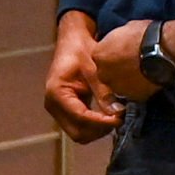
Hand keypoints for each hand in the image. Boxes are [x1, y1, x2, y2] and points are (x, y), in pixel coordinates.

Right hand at [43, 16, 119, 141]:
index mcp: (57, 93)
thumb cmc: (82, 50)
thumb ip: (104, 91)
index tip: (120, 118)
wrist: (73, 42)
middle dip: (100, 129)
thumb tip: (117, 113)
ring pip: (79, 133)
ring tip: (116, 116)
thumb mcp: (95, 68)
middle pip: (78, 132)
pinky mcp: (66, 110)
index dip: (102, 122)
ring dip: (98, 129)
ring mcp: (58, 109)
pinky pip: (81, 126)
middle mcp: (53, 105)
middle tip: (120, 118)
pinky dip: (96, 125)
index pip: (80, 117)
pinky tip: (110, 114)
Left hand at [89, 19, 161, 103]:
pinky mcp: (133, 96)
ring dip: (128, 81)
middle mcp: (103, 73)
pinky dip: (140, 89)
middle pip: (107, 74)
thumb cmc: (146, 34)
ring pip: (119, 86)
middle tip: (133, 64)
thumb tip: (121, 42)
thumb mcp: (125, 29)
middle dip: (117, 71)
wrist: (164, 49)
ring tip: (143, 73)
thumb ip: (118, 40)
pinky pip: (135, 93)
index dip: (112, 56)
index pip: (101, 58)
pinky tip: (150, 80)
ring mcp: (117, 86)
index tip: (123, 54)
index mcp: (98, 54)